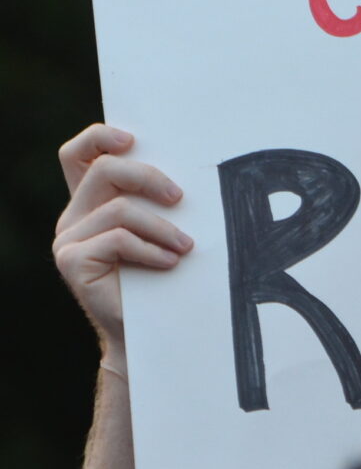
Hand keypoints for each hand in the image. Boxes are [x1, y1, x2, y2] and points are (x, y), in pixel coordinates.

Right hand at [53, 124, 193, 363]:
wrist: (150, 331)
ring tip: (185, 247)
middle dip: (148, 176)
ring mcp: (67, 239)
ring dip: (161, 226)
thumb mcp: (159, 230)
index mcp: (90, 202)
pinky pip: (117, 239)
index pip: (78, 154)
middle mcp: (73, 216)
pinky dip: (151, 249)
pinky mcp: (71, 261)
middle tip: (180, 197)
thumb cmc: (162, 276)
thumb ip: (155, 201)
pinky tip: (169, 263)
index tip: (132, 139)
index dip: (98, 137)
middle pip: (104, 170)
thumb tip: (184, 168)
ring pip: (119, 209)